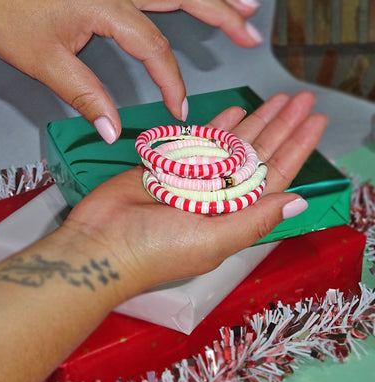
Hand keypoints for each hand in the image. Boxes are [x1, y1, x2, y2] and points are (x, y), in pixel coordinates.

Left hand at [0, 0, 261, 143]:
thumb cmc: (1, 9)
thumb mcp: (43, 61)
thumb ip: (85, 95)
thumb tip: (113, 131)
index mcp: (107, 4)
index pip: (155, 48)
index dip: (171, 81)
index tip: (179, 109)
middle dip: (223, 14)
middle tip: (252, 30)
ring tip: (245, 3)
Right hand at [64, 91, 326, 299]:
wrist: (100, 244)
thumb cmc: (156, 250)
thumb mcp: (212, 240)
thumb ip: (254, 219)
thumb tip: (298, 200)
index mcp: (232, 218)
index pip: (273, 180)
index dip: (296, 151)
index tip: (314, 124)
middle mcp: (217, 197)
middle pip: (256, 156)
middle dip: (280, 128)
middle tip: (301, 101)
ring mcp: (193, 179)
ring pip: (231, 144)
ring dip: (254, 122)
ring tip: (277, 100)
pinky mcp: (168, 165)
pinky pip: (198, 142)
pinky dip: (216, 127)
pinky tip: (235, 112)